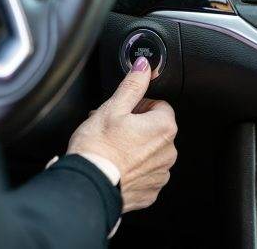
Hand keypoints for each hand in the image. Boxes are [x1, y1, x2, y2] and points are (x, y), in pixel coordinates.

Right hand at [67, 57, 177, 212]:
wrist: (88, 183)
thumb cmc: (98, 146)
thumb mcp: (113, 107)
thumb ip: (132, 85)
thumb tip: (143, 66)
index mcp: (163, 127)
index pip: (159, 105)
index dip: (138, 106)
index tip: (122, 112)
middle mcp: (168, 152)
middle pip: (155, 129)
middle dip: (136, 126)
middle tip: (113, 129)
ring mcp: (160, 174)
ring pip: (150, 151)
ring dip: (135, 147)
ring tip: (112, 148)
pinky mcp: (150, 191)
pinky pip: (145, 173)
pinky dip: (133, 168)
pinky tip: (116, 165)